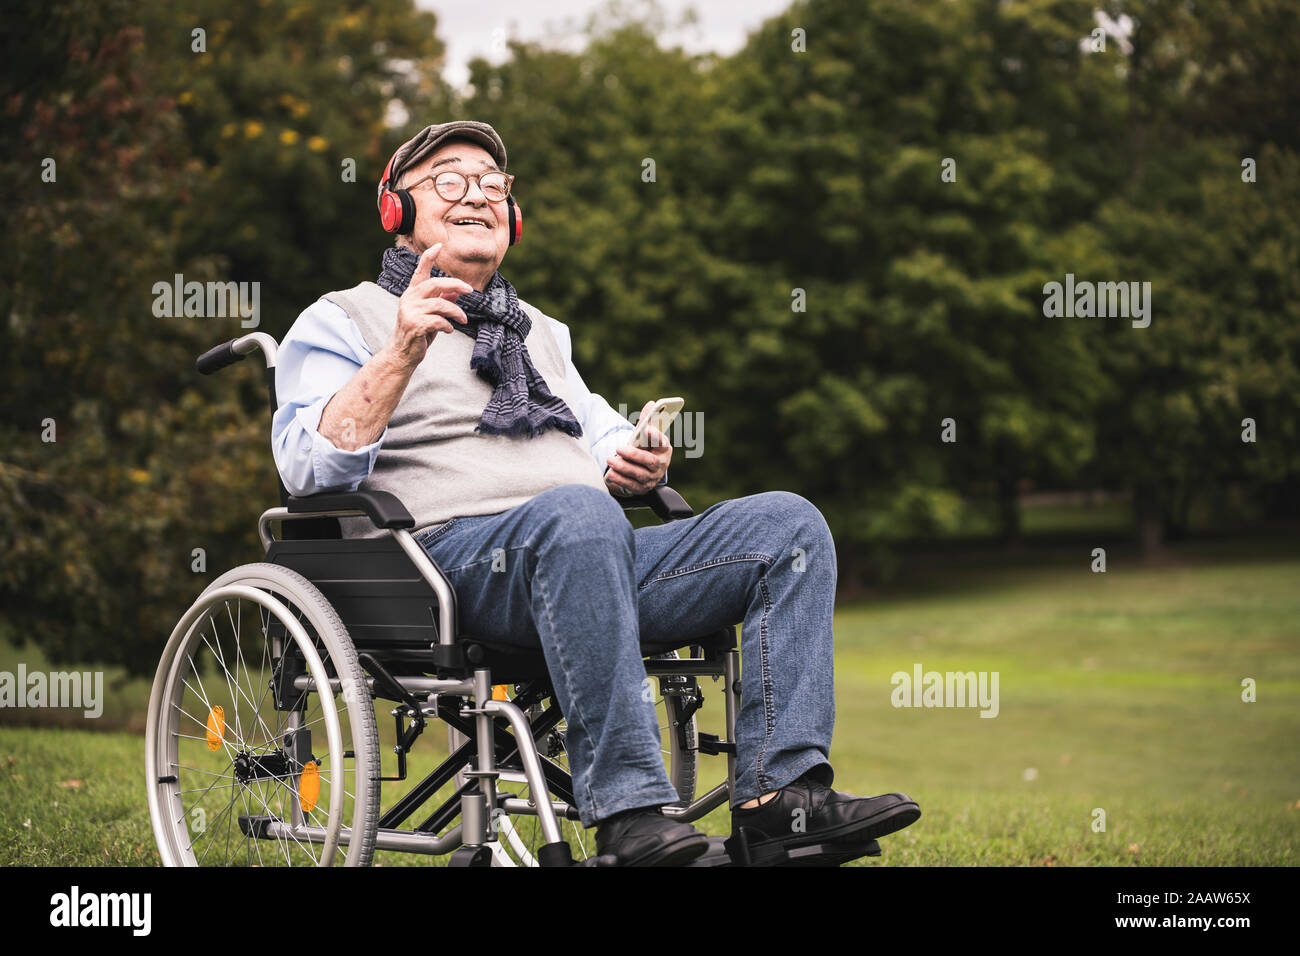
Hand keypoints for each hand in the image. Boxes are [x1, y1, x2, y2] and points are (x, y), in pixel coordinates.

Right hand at [385, 243, 473, 367]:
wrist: (403, 354)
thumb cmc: (418, 332)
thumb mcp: (432, 314)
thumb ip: (442, 300)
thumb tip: (458, 290)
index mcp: (412, 293)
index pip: (420, 271)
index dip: (429, 258)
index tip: (439, 245)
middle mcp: (409, 299)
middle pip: (435, 284)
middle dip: (455, 284)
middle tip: (470, 289)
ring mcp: (410, 311)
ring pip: (440, 304)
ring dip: (456, 312)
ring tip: (463, 319)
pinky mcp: (415, 325)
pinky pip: (439, 321)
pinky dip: (448, 325)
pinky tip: (449, 330)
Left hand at [605, 400, 671, 496]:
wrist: (644, 468)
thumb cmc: (645, 447)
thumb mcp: (646, 434)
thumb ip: (647, 420)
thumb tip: (651, 404)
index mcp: (664, 449)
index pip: (662, 442)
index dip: (655, 436)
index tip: (645, 429)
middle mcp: (661, 465)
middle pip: (650, 461)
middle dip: (634, 455)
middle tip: (618, 448)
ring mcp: (652, 478)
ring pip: (639, 474)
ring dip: (623, 467)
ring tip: (610, 460)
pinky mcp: (642, 489)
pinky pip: (631, 485)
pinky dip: (620, 480)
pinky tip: (610, 474)